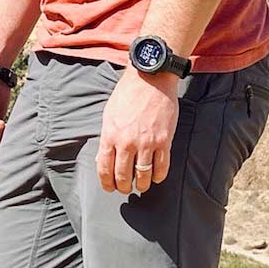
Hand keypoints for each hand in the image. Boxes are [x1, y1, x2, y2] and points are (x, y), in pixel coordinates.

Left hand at [97, 67, 178, 194]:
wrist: (150, 79)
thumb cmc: (127, 95)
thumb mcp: (109, 115)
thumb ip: (107, 137)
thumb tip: (104, 158)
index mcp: (110, 135)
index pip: (105, 169)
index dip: (107, 183)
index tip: (110, 187)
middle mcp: (127, 142)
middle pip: (123, 176)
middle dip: (124, 187)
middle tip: (126, 188)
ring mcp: (146, 142)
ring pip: (143, 175)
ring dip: (142, 185)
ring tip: (142, 185)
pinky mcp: (164, 140)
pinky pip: (161, 166)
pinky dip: (159, 176)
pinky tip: (156, 177)